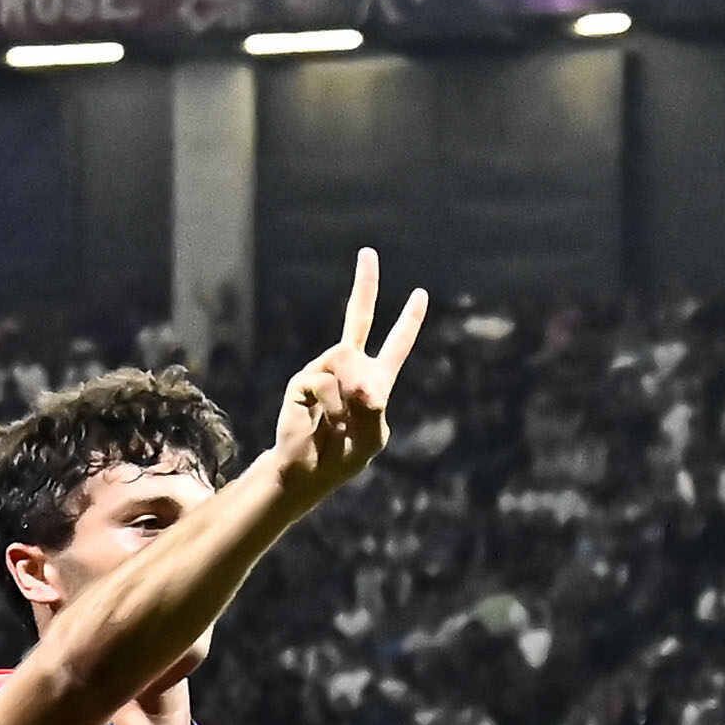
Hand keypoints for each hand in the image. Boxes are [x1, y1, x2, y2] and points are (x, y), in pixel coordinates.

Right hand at [270, 248, 431, 511]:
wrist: (308, 471)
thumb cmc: (343, 457)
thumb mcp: (373, 438)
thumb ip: (375, 409)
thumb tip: (360, 381)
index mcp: (375, 380)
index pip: (395, 345)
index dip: (408, 321)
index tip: (421, 294)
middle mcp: (348, 367)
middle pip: (358, 317)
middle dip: (365, 284)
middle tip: (368, 252)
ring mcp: (324, 370)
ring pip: (347, 363)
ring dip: (350, 397)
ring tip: (341, 423)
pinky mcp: (303, 380)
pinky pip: (327, 383)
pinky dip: (334, 407)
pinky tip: (326, 422)